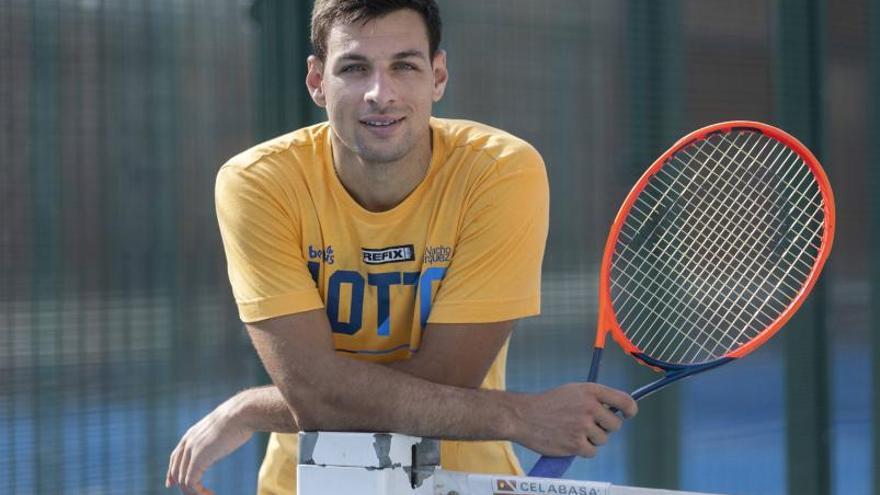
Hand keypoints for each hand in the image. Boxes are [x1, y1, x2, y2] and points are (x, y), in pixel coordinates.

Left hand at [166, 398, 253, 493]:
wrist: (241, 414)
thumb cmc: (239, 419)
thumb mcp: (222, 428)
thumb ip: (216, 435)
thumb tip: (225, 436)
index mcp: (191, 435)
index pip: (175, 457)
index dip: (171, 473)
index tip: (171, 484)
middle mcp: (188, 443)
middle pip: (176, 471)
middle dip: (183, 486)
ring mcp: (191, 450)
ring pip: (183, 480)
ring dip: (193, 493)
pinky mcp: (198, 459)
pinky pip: (191, 482)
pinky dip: (199, 492)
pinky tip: (211, 494)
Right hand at [511, 383, 636, 457]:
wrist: (523, 416)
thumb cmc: (548, 403)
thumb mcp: (572, 391)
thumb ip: (593, 398)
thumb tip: (615, 410)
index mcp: (591, 391)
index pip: (624, 401)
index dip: (630, 410)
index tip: (628, 414)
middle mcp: (590, 407)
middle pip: (615, 425)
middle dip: (605, 427)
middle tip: (588, 425)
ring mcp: (583, 426)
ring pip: (603, 439)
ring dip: (592, 439)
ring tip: (573, 431)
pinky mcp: (576, 444)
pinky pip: (592, 452)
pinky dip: (583, 449)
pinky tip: (569, 441)